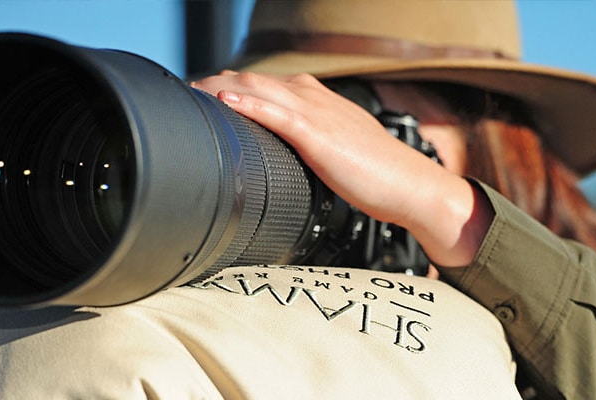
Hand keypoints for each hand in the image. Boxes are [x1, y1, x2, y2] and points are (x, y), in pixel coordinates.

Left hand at [191, 71, 491, 266]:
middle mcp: (313, 99)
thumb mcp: (335, 150)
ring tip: (191, 92)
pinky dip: (249, 103)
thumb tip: (280, 155)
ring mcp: (316, 114)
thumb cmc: (375, 173)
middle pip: (253, 79)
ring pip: (259, 89)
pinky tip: (226, 101)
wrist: (409, 184)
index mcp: (316, 102)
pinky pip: (278, 113)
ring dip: (221, 87)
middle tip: (185, 93)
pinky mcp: (319, 135)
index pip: (264, 84)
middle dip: (215, 82)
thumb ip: (307, 144)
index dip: (230, 86)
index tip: (204, 97)